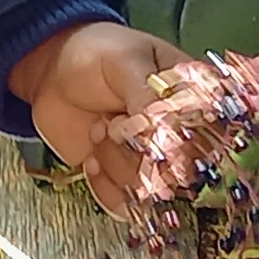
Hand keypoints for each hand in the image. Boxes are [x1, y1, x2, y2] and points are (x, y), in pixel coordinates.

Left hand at [7, 20, 192, 219]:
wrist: (52, 72)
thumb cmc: (96, 54)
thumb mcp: (124, 60)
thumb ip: (146, 94)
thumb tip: (162, 131)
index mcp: (192, 99)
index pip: (206, 135)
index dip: (175, 138)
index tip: (140, 122)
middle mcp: (180, 135)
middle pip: (180, 171)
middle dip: (137, 150)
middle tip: (112, 122)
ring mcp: (153, 162)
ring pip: (150, 190)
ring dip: (115, 162)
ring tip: (99, 130)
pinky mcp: (127, 180)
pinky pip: (125, 205)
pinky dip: (103, 186)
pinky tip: (91, 158)